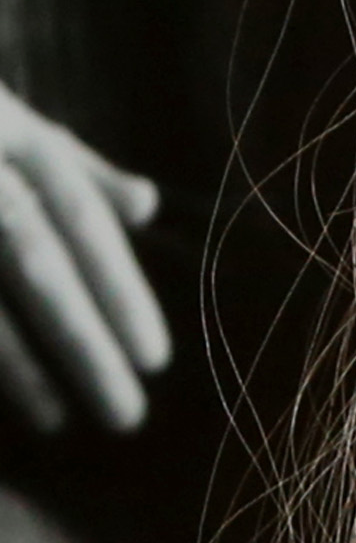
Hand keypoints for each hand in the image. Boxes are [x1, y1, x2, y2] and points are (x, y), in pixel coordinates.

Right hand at [0, 79, 170, 432]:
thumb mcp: (10, 120)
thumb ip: (75, 166)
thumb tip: (145, 207)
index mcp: (8, 128)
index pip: (78, 216)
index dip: (119, 286)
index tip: (155, 360)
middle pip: (35, 262)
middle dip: (82, 341)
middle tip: (127, 414)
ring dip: (16, 366)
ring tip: (55, 421)